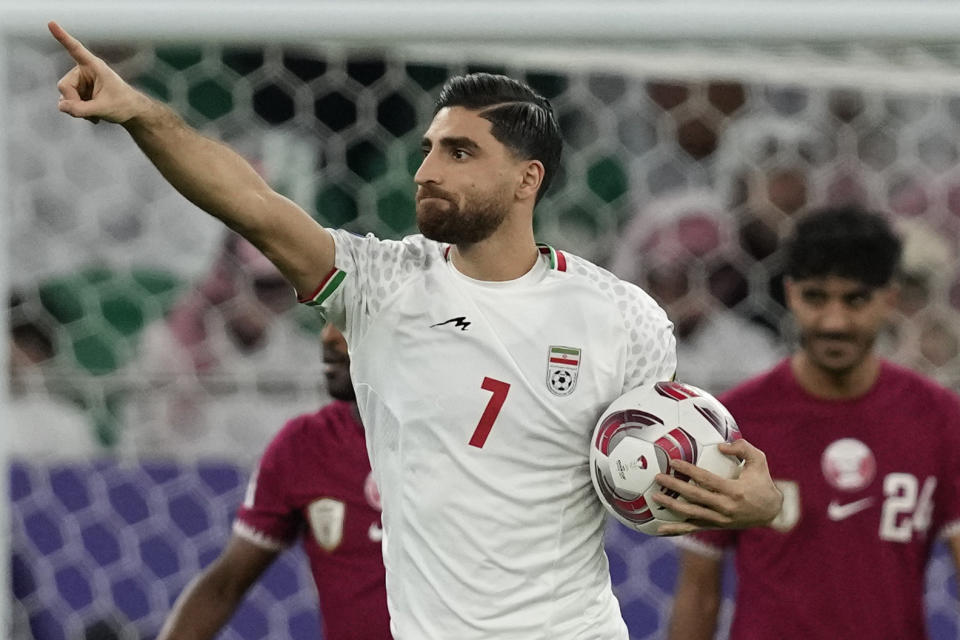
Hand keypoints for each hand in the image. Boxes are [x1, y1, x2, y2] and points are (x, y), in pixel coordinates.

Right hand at [48, 21, 150, 123]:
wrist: (131, 113)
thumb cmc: (123, 105)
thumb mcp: (103, 109)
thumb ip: (81, 109)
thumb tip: (61, 106)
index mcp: (94, 66)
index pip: (76, 50)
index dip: (62, 37)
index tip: (51, 23)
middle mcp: (84, 71)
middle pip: (64, 85)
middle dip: (73, 101)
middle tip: (89, 112)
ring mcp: (80, 82)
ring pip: (65, 96)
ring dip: (77, 109)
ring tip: (95, 113)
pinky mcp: (79, 91)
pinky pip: (69, 103)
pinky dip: (79, 111)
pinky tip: (93, 116)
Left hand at [651, 438, 782, 535]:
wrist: (772, 511)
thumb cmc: (762, 481)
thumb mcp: (759, 460)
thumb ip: (742, 448)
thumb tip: (720, 446)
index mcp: (734, 490)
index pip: (706, 479)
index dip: (689, 471)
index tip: (673, 462)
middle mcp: (726, 507)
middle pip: (695, 497)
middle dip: (675, 487)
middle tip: (658, 477)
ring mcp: (720, 519)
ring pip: (692, 514)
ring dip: (672, 506)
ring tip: (655, 497)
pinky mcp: (716, 526)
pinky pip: (694, 528)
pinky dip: (677, 529)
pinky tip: (660, 529)